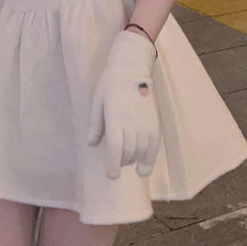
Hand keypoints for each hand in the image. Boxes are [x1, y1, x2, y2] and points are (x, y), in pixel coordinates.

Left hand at [87, 30, 159, 179]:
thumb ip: (95, 125)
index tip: (111, 176)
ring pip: (141, 152)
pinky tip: (142, 169)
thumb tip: (92, 144)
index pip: (116, 149)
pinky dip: (149, 160)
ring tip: (126, 159)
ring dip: (132, 160)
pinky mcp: (155, 124)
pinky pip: (154, 148)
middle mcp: (132, 123)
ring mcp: (146, 124)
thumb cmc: (110, 85)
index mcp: (115, 118)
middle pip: (128, 152)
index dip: (113, 165)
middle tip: (114, 164)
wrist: (132, 69)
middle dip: (120, 162)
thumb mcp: (97, 102)